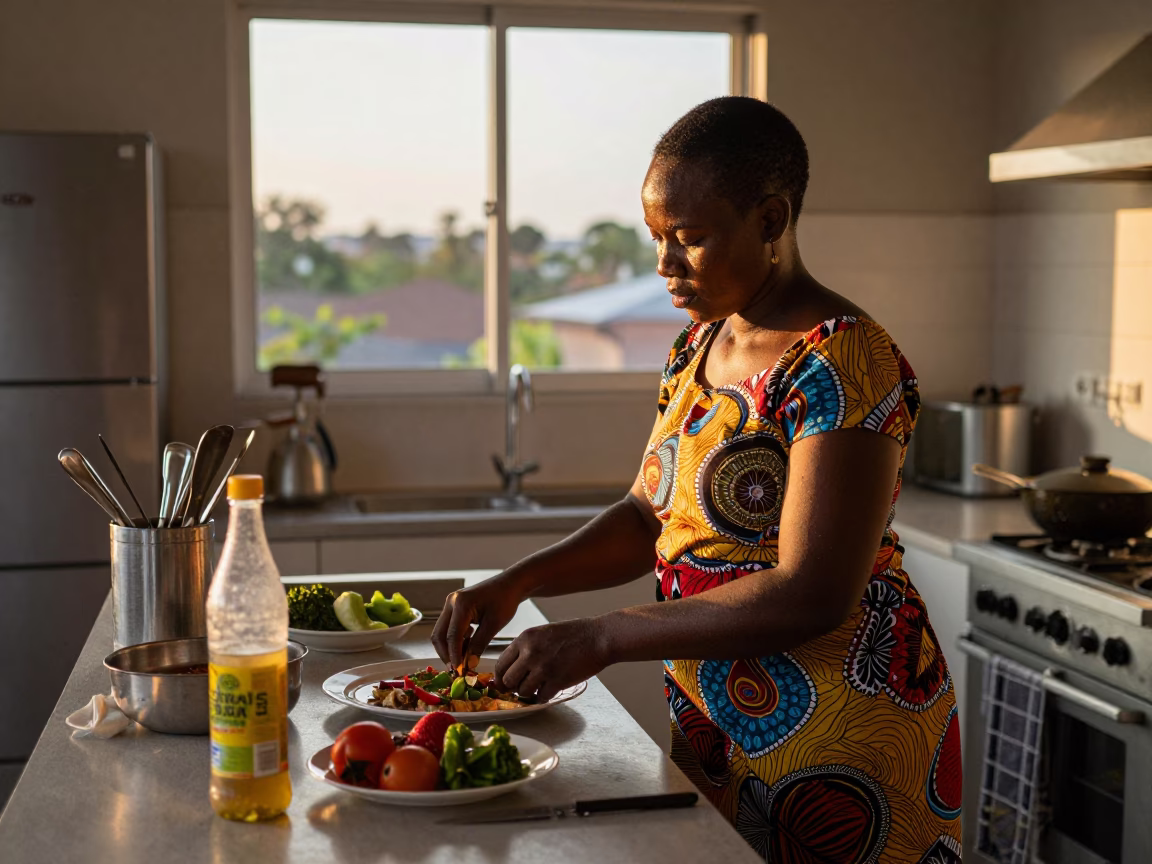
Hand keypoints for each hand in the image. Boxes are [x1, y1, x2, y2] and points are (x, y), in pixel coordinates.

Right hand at [431, 574, 524, 668]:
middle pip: (439, 635)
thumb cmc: (505, 601)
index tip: (459, 671)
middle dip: (446, 654)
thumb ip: (479, 644)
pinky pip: (448, 627)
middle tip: (457, 669)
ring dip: (450, 648)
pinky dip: (455, 640)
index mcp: (461, 604)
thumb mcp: (494, 625)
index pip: (452, 636)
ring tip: (465, 659)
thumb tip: (469, 665)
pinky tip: (468, 645)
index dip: (454, 656)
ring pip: (442, 632)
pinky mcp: (454, 608)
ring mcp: (451, 604)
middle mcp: (451, 602)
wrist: (509, 584)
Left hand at [495, 618, 609, 702]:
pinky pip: (541, 697)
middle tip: (522, 687)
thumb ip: (526, 648)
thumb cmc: (574, 634)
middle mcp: (530, 653)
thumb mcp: (543, 633)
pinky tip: (550, 690)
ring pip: (522, 691)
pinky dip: (543, 697)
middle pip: (508, 680)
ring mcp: (543, 668)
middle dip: (514, 687)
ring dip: (529, 693)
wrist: (598, 637)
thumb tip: (513, 668)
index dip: (501, 677)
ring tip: (539, 687)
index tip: (504, 684)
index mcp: (525, 639)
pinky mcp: (557, 680)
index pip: (501, 664)